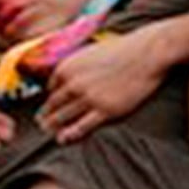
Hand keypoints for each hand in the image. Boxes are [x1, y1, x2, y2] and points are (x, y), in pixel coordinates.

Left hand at [40, 32, 169, 142]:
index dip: (49, 98)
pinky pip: (81, 126)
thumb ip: (77, 65)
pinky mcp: (105, 109)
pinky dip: (70, 134)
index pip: (51, 87)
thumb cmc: (124, 49)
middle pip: (53, 104)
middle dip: (45, 115)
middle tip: (40, 123)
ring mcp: (88, 97)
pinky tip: (62, 139)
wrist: (147, 53)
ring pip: (63, 117)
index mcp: (68, 66)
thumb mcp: (91, 51)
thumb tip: (71, 75)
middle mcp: (73, 82)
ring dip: (53, 126)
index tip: (47, 106)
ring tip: (48, 133)